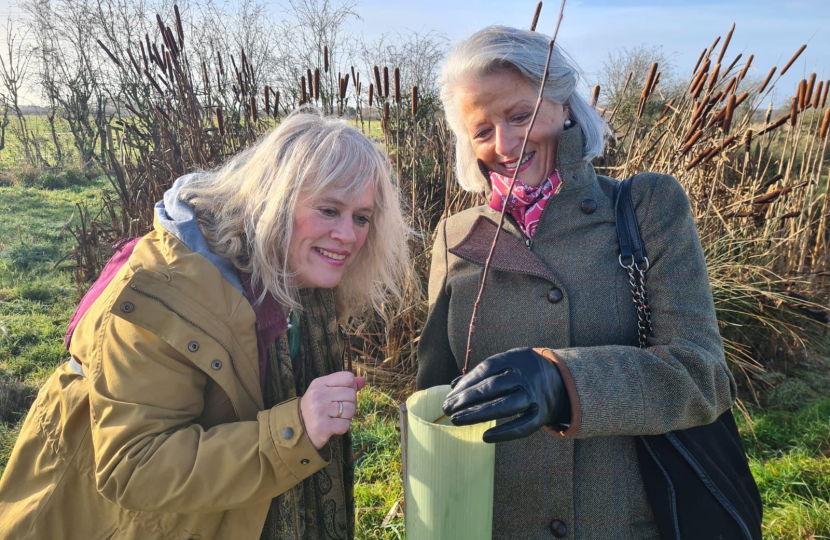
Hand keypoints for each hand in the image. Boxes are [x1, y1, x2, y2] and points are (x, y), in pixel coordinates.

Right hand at [300, 371, 366, 448]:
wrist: (298, 428)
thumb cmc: (317, 408)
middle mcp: (318, 395)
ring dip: (347, 417)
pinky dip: (343, 428)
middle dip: (351, 404)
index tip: (343, 395)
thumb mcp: (326, 391)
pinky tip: (334, 427)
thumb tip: (363, 380)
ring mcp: (319, 410)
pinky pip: (345, 425)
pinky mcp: (322, 426)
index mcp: (320, 383)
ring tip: (336, 418)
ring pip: (350, 410)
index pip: (348, 378)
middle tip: (340, 410)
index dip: (351, 387)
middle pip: (351, 394)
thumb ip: (345, 385)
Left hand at [442, 348, 569, 442]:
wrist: (559, 380)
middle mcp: (525, 376)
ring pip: (506, 406)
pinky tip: (485, 436)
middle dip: (467, 399)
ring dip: (478, 414)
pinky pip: (523, 425)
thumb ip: (481, 374)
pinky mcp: (541, 414)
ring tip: (457, 420)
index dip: (467, 382)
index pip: (487, 368)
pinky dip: (504, 432)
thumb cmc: (521, 372)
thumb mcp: (505, 363)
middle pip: (493, 387)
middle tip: (447, 409)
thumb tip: (454, 386)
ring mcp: (534, 395)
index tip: (450, 395)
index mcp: (515, 358)